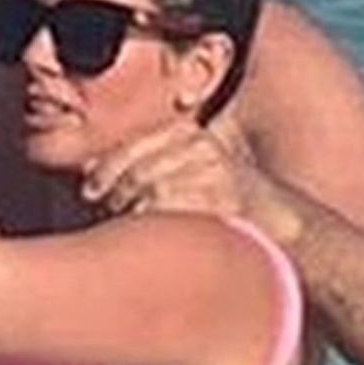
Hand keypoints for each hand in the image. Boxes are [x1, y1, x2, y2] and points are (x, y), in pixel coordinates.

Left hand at [80, 118, 254, 219]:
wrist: (273, 214)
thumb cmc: (217, 195)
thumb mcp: (181, 168)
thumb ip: (141, 164)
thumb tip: (90, 169)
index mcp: (185, 132)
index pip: (133, 147)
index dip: (106, 170)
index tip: (90, 191)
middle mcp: (199, 145)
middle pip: (140, 171)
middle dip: (117, 195)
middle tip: (111, 212)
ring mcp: (213, 168)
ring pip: (155, 191)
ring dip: (135, 212)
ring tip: (132, 224)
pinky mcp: (224, 194)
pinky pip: (177, 210)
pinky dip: (159, 223)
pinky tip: (156, 232)